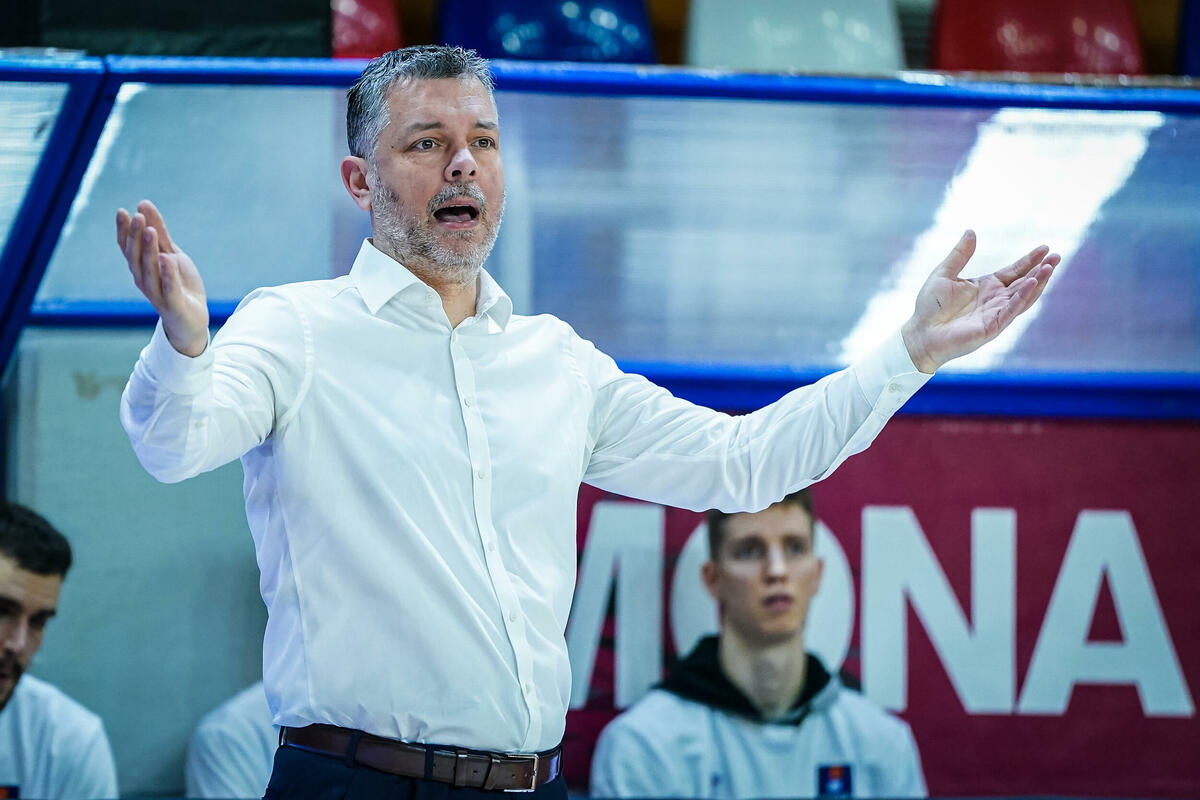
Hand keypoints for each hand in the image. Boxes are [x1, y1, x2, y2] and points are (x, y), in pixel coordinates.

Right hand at [116, 200, 208, 356]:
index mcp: (141, 267)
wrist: (193, 317)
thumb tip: (143, 203)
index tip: (123, 211)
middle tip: (138, 216)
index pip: (127, 247)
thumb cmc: (178, 283)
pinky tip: (167, 259)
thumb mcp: (170, 253)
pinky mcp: (173, 305)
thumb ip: (159, 232)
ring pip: (149, 271)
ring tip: (150, 230)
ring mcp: (157, 293)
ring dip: (148, 250)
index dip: (124, 231)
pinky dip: (168, 274)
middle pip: (135, 257)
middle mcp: (144, 280)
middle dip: (136, 236)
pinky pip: (169, 288)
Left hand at [901, 230, 1057, 373]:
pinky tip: (1033, 283)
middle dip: (1042, 269)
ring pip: (1023, 296)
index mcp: (986, 287)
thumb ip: (960, 254)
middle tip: (1057, 256)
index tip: (1045, 248)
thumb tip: (971, 231)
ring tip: (1050, 267)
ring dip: (1038, 282)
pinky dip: (1023, 297)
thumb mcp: (944, 273)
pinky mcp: (992, 327)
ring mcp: (996, 314)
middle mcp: (995, 300)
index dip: (1030, 260)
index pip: (1014, 271)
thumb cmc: (930, 307)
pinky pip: (1011, 310)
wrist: (921, 333)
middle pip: (1025, 282)